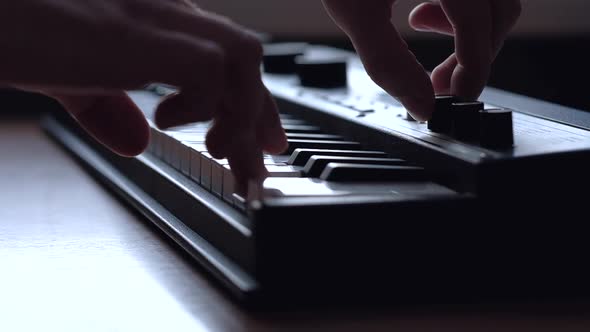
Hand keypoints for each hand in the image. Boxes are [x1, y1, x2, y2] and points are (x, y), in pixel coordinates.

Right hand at [1, 0, 286, 189]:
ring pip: (240, 58)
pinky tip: (168, 123)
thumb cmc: (16, 28)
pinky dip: (201, 103)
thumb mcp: (69, 76)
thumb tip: (136, 142)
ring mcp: (152, 16)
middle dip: (260, 117)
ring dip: (241, 114)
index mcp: (156, 19)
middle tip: (257, 165)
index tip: (260, 142)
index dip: (252, 102)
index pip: (227, 58)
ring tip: (220, 151)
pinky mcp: (133, 34)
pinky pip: (204, 67)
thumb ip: (106, 106)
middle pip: (244, 60)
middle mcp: (164, 10)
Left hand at [322, 0, 520, 119]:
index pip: (480, 27)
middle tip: (438, 80)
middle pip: (498, 16)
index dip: (473, 70)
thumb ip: (388, 62)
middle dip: (470, 55)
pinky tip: (424, 7)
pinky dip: (462, 6)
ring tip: (421, 27)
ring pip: (496, 0)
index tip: (454, 96)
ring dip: (468, 29)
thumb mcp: (355, 10)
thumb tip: (421, 105)